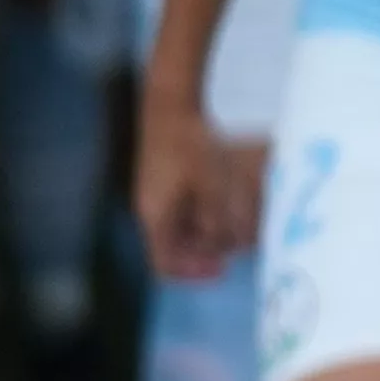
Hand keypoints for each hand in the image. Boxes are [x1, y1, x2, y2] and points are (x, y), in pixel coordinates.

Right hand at [135, 83, 260, 283]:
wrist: (170, 106)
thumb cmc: (191, 146)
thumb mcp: (211, 186)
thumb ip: (216, 221)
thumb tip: (223, 248)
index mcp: (156, 217)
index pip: (165, 263)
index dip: (192, 273)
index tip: (221, 270)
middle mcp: (149, 210)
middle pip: (171, 248)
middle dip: (201, 253)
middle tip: (230, 250)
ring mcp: (152, 194)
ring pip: (176, 229)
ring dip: (202, 235)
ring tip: (230, 228)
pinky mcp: (160, 180)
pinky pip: (178, 210)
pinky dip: (199, 216)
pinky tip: (220, 205)